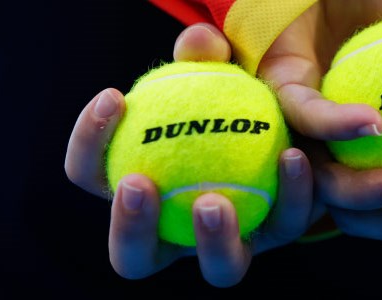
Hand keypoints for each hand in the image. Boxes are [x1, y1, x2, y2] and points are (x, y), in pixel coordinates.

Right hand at [64, 24, 316, 286]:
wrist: (285, 113)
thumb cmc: (228, 94)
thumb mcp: (215, 70)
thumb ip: (204, 56)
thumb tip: (199, 43)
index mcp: (141, 191)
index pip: (92, 176)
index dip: (89, 143)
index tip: (115, 96)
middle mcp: (178, 229)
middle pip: (135, 258)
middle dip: (129, 230)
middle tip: (138, 182)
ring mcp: (230, 241)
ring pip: (220, 269)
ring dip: (212, 242)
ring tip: (212, 201)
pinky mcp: (278, 232)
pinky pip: (284, 222)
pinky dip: (290, 193)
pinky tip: (292, 156)